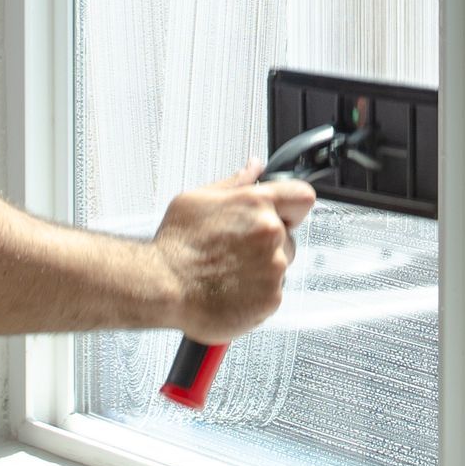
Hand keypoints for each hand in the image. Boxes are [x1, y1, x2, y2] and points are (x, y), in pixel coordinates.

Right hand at [148, 162, 316, 342]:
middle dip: (268, 243)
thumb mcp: (196, 200)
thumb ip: (234, 183)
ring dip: (261, 269)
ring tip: (228, 272)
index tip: (281, 215)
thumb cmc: (175, 246)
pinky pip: (272, 293)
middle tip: (236, 251)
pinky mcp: (272, 297)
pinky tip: (231, 290)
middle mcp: (270, 233)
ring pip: (279, 266)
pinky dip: (256, 294)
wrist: (163, 287)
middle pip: (288, 236)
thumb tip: (253, 168)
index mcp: (256, 204)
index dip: (291, 207)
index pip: (301, 196)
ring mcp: (273, 267)